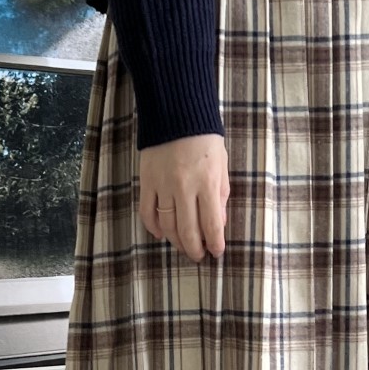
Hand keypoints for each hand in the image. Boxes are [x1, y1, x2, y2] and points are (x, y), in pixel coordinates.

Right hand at [138, 132, 228, 262]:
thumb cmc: (205, 139)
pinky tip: (161, 234)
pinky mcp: (146, 181)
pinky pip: (147, 211)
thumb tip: (219, 223)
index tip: (217, 252)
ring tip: (183, 247)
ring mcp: (163, 185)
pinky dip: (153, 227)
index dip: (215, 243)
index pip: (212, 224)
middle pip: (188, 230)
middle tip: (199, 256)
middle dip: (195, 248)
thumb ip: (221, 195)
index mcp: (207, 183)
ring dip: (176, 241)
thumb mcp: (222, 166)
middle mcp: (184, 187)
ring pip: (167, 225)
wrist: (176, 113)